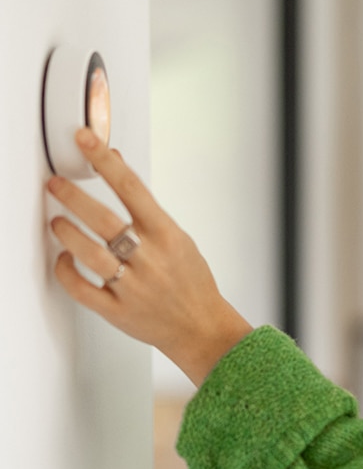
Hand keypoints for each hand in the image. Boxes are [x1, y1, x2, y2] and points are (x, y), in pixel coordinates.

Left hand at [48, 128, 253, 385]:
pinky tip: (64, 258)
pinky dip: (66, 270)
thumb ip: (148, 210)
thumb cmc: (192, 283)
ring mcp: (132, 286)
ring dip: (66, 232)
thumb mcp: (180, 240)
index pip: (131, 188)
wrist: (201, 328)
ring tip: (57, 221)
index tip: (85, 140)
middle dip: (73, 196)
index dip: (105, 160)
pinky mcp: (117, 311)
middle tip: (56, 184)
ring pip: (88, 253)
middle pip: (103, 219)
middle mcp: (149, 259)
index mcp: (167, 236)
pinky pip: (81, 288)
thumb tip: (119, 169)